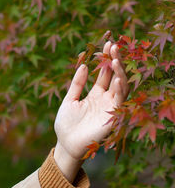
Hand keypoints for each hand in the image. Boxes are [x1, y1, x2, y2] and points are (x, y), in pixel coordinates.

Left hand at [54, 42, 128, 181]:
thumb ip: (77, 83)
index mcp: (95, 93)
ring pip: (121, 86)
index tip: (107, 44)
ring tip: (115, 59)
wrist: (66, 143)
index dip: (106, 59)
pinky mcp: (111, 116)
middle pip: (114, 77)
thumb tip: (83, 65)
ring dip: (120, 73)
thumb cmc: (66, 123)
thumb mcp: (70, 99)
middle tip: (114, 46)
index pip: (104, 74)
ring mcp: (109, 106)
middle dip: (115, 61)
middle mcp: (105, 98)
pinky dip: (120, 90)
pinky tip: (118, 78)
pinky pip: (119, 101)